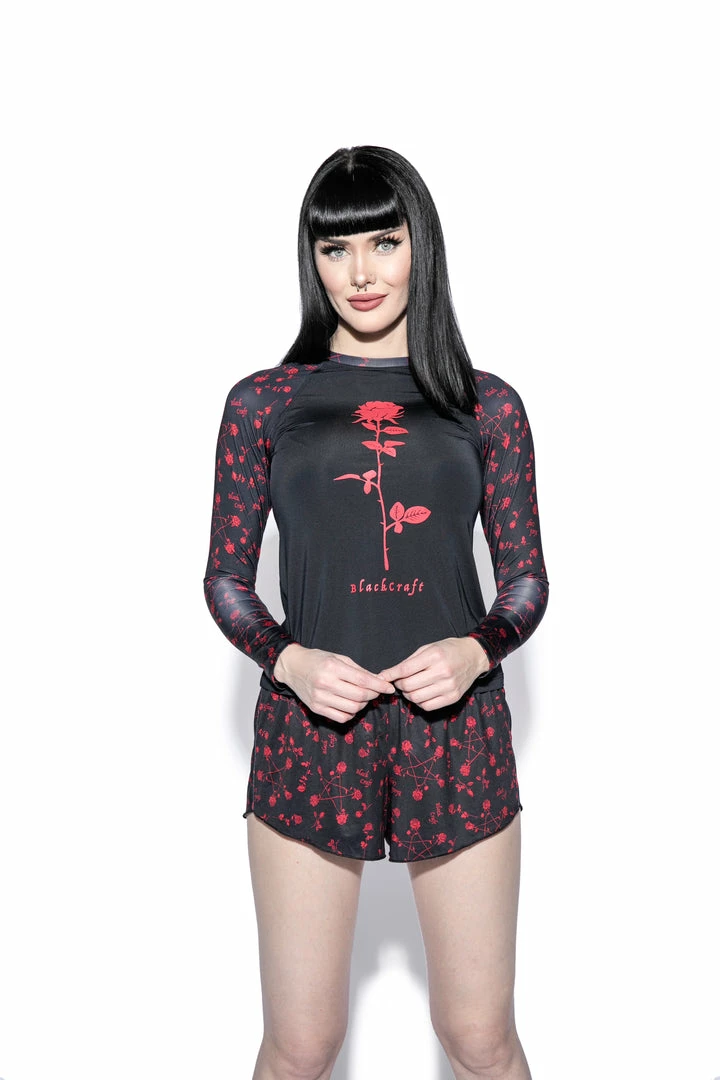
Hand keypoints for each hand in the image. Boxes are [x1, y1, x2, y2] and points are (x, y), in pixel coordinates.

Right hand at [272, 644, 395, 724]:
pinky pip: (342, 717)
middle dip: (373, 695)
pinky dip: (351, 713)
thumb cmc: (317, 660)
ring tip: (362, 697)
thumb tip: (379, 681)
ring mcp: (320, 698)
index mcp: (332, 667)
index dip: (380, 686)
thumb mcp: (339, 658)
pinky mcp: (316, 709)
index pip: (363, 681)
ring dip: (363, 704)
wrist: (293, 667)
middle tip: (376, 691)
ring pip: (353, 709)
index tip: (389, 688)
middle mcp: (325, 683)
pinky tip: (351, 704)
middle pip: (360, 696)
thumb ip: (359, 671)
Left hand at [377, 637, 489, 710]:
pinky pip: (428, 706)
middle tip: (398, 681)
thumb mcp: (428, 648)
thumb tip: (389, 674)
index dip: (390, 674)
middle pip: (409, 686)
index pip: (405, 669)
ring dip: (407, 694)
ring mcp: (449, 686)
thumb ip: (409, 661)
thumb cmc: (448, 650)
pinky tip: (420, 694)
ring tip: (409, 687)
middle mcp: (442, 671)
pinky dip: (419, 702)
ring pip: (416, 698)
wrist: (474, 656)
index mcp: (434, 656)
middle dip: (398, 685)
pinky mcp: (453, 697)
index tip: (382, 676)